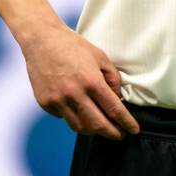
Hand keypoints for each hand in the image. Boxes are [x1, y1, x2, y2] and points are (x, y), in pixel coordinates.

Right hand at [19, 25, 139, 139]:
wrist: (41, 40)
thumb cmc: (72, 46)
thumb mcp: (100, 57)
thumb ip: (112, 79)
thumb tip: (118, 99)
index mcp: (91, 81)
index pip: (114, 110)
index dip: (126, 123)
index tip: (133, 130)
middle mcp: (74, 94)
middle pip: (97, 125)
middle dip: (112, 133)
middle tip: (119, 135)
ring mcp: (58, 100)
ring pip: (79, 127)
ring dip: (93, 130)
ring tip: (101, 126)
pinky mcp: (46, 103)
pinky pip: (64, 117)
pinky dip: (74, 117)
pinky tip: (78, 109)